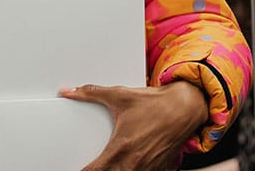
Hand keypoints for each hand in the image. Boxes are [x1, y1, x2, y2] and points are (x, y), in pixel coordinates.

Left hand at [61, 81, 207, 170]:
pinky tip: (129, 165)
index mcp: (121, 147)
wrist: (184, 108)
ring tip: (111, 165)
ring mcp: (148, 168)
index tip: (78, 169)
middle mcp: (135, 161)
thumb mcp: (120, 95)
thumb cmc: (155, 104)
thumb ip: (91, 93)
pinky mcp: (159, 168)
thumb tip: (69, 91)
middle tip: (93, 166)